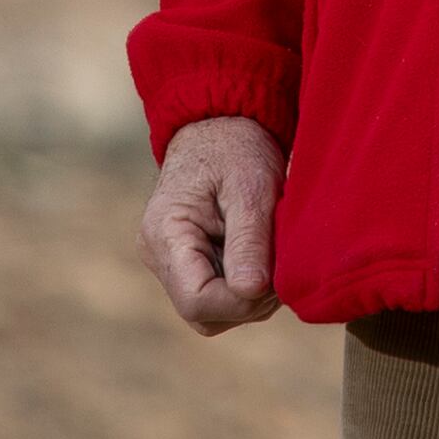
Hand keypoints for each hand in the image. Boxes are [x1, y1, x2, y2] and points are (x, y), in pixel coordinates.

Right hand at [139, 114, 283, 333]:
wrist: (219, 125)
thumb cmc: (235, 148)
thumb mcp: (250, 186)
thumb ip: (249, 239)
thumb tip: (251, 291)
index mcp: (166, 234)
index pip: (196, 299)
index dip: (240, 300)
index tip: (273, 276)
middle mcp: (159, 255)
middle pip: (203, 313)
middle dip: (248, 300)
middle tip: (278, 264)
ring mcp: (171, 262)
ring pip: (212, 312)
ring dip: (249, 297)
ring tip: (270, 254)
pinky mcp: (188, 264)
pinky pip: (217, 298)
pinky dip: (245, 287)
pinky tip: (261, 256)